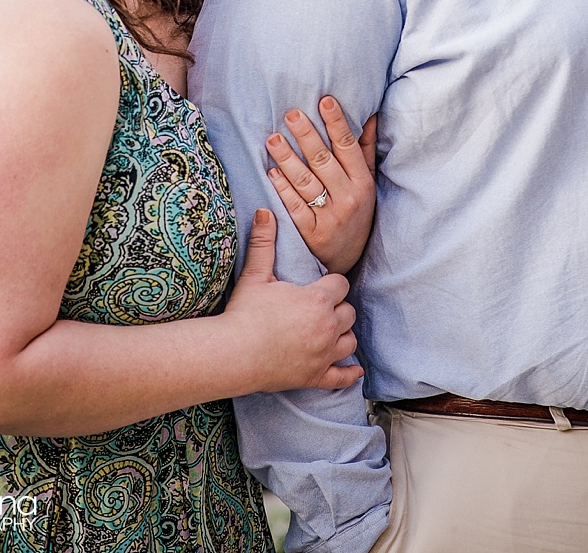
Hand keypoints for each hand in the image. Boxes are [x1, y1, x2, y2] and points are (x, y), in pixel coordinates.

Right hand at [224, 210, 362, 391]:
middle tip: (319, 308)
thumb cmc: (244, 312)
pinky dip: (350, 373)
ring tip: (329, 331)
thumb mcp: (255, 274)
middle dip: (337, 308)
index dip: (331, 284)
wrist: (232, 354)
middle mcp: (327, 326)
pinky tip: (355, 370)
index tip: (319, 286)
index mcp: (317, 299)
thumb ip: (264, 241)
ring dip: (342, 334)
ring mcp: (324, 354)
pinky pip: (342, 376)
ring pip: (350, 340)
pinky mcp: (316, 377)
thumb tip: (265, 211)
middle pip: (349, 312)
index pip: (341, 284)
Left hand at [265, 97, 377, 273]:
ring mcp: (329, 217)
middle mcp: (348, 198)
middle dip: (306, 136)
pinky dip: (283, 189)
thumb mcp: (366, 182)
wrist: (346, 261)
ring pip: (306, 182)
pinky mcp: (312, 234)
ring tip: (273, 139)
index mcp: (362, 182)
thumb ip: (365, 149)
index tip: (324, 100)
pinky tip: (272, 172)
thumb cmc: (356, 211)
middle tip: (291, 114)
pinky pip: (295, 208)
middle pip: (324, 161)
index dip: (336, 123)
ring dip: (288, 159)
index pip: (348, 147)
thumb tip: (369, 114)